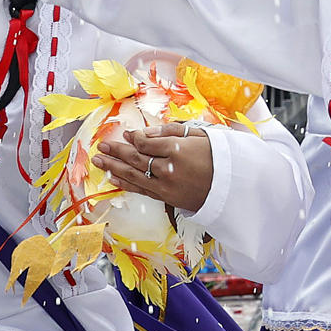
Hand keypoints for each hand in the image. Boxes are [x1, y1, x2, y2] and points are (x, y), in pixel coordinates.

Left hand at [92, 122, 215, 212]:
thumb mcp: (199, 135)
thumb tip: (145, 132)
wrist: (231, 186)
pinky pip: (141, 190)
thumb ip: (171, 131)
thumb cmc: (217, 156)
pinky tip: (113, 178)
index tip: (126, 134)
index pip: (146, 143)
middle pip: (136, 158)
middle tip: (102, 146)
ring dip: (114, 168)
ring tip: (98, 161)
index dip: (133, 138)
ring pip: (134, 175)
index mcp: (177, 150)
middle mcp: (168, 169)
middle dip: (116, 152)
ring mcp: (166, 186)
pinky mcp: (166, 198)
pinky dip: (125, 184)